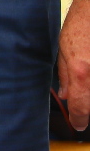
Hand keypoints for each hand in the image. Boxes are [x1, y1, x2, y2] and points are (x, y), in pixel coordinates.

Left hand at [63, 0, 89, 128]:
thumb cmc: (79, 26)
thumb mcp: (63, 50)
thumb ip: (65, 75)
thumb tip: (66, 95)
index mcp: (81, 72)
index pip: (81, 107)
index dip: (79, 119)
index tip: (78, 124)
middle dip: (87, 107)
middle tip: (82, 102)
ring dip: (89, 93)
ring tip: (83, 72)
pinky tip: (87, 69)